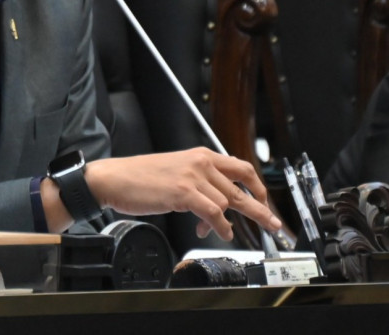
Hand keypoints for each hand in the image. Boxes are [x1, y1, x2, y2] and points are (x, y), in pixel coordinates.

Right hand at [84, 147, 281, 240]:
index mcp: (201, 155)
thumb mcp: (176, 171)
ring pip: (228, 202)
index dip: (257, 186)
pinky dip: (220, 227)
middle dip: (260, 208)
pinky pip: (213, 213)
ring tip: (223, 233)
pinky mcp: (184, 193)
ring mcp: (193, 177)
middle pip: (242, 186)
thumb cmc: (140, 177)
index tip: (264, 200)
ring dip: (228, 223)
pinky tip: (219, 233)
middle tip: (273, 223)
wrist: (115, 178)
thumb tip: (216, 208)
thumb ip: (199, 185)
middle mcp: (201, 162)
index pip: (240, 167)